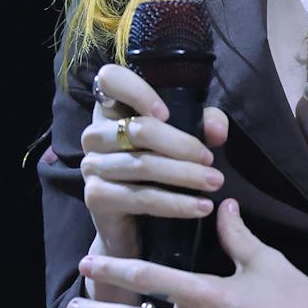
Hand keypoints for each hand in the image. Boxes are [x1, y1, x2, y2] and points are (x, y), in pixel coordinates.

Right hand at [79, 62, 228, 260]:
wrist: (135, 229)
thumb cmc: (158, 176)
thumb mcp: (183, 143)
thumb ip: (202, 125)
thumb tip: (216, 130)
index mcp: (111, 110)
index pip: (109, 79)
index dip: (136, 90)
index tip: (167, 113)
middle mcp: (94, 134)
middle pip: (137, 129)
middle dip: (182, 145)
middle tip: (211, 161)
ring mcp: (91, 166)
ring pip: (142, 164)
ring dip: (184, 175)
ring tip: (214, 183)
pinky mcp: (96, 197)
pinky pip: (141, 197)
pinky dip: (175, 203)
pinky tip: (199, 208)